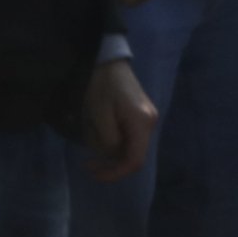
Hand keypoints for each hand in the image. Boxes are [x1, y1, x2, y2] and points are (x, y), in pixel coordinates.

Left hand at [83, 59, 158, 181]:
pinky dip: (113, 142)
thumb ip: (107, 139)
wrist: (108, 62)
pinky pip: (129, 138)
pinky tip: (99, 134)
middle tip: (88, 164)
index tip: (95, 174)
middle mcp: (150, 123)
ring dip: (109, 151)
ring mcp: (147, 120)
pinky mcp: (141, 116)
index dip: (116, 173)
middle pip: (133, 156)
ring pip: (130, 148)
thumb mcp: (99, 114)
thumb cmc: (102, 86)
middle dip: (110, 163)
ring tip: (90, 142)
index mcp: (141, 123)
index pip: (134, 160)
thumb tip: (112, 154)